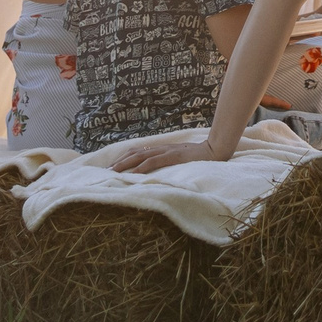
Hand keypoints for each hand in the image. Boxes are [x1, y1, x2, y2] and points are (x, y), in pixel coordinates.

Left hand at [113, 137, 227, 174]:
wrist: (216, 150)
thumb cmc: (199, 157)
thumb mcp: (180, 160)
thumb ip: (168, 162)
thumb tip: (155, 172)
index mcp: (163, 150)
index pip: (138, 152)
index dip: (124, 158)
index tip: (111, 167)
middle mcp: (162, 149)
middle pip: (135, 153)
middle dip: (120, 162)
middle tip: (105, 171)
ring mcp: (168, 151)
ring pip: (142, 156)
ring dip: (126, 164)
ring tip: (113, 172)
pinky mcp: (175, 156)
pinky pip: (155, 161)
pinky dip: (143, 167)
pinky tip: (134, 173)